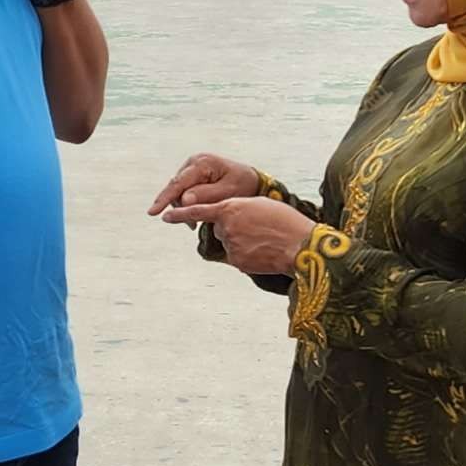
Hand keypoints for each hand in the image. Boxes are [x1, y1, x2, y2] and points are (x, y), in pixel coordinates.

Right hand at [148, 153, 262, 216]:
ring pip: (178, 192)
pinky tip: (194, 212)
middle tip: (193, 225)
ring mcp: (191, 167)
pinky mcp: (191, 175)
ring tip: (196, 221)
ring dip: (184, 208)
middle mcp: (194, 162)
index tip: (153, 212)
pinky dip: (186, 204)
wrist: (251, 180)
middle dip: (181, 208)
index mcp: (203, 162)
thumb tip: (184, 200)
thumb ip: (206, 195)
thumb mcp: (229, 192)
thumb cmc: (243, 185)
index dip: (165, 198)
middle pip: (177, 189)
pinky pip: (182, 191)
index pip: (179, 183)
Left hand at [163, 196, 315, 276]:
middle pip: (219, 228)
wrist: (301, 245)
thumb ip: (237, 209)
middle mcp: (226, 226)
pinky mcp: (237, 261)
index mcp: (231, 207)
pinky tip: (263, 252)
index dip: (180, 214)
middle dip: (232, 228)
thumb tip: (225, 221)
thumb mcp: (259, 205)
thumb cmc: (285, 221)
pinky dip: (246, 254)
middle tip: (257, 228)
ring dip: (241, 241)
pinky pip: (236, 256)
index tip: (165, 216)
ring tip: (264, 239)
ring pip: (228, 243)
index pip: (198, 211)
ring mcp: (230, 245)